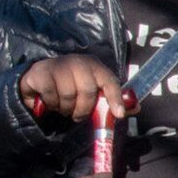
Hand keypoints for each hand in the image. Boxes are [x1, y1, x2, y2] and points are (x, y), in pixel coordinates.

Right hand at [18, 55, 134, 121]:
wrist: (40, 79)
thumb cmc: (72, 88)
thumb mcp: (94, 94)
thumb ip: (115, 100)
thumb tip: (136, 107)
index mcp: (95, 67)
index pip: (109, 80)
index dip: (115, 98)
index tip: (118, 114)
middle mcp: (78, 62)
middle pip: (88, 91)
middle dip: (84, 109)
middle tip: (77, 115)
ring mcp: (59, 64)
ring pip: (68, 95)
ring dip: (66, 108)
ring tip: (63, 106)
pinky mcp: (41, 72)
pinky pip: (51, 95)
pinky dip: (51, 104)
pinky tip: (50, 101)